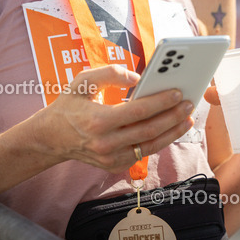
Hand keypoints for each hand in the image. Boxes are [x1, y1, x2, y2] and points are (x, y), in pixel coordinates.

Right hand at [36, 64, 195, 172]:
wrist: (51, 139)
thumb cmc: (69, 106)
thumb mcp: (82, 81)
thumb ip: (110, 73)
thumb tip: (138, 78)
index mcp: (98, 121)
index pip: (138, 111)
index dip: (161, 102)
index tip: (178, 92)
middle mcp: (106, 143)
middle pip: (149, 130)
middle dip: (173, 117)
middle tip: (189, 104)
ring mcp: (111, 158)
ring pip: (150, 146)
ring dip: (172, 132)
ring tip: (186, 118)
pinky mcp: (114, 166)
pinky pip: (142, 153)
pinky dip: (158, 141)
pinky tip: (169, 129)